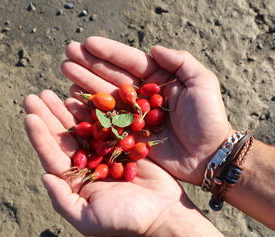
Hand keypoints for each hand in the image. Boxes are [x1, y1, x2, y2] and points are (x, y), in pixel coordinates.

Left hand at [23, 91, 186, 236]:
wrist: (163, 213)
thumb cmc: (126, 220)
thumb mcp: (89, 219)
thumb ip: (63, 200)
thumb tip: (44, 176)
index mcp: (77, 181)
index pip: (53, 156)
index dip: (40, 136)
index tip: (29, 115)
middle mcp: (89, 164)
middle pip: (64, 137)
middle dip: (48, 117)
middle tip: (33, 96)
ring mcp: (106, 152)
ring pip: (83, 127)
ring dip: (67, 110)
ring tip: (52, 92)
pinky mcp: (124, 144)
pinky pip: (107, 123)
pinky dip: (95, 110)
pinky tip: (82, 97)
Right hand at [61, 37, 232, 184]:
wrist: (209, 155)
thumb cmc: (209, 118)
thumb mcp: (202, 83)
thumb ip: (181, 61)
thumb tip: (154, 48)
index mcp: (159, 80)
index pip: (130, 62)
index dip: (109, 52)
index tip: (87, 43)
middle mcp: (143, 96)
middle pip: (112, 76)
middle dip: (90, 64)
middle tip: (67, 53)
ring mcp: (134, 116)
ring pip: (105, 96)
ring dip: (85, 83)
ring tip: (65, 70)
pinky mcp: (129, 135)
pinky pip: (106, 121)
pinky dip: (89, 111)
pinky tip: (72, 100)